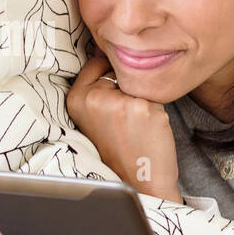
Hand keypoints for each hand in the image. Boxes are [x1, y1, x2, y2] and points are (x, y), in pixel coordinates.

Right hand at [66, 42, 181, 202]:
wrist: (140, 182)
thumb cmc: (119, 150)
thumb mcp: (94, 118)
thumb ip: (96, 89)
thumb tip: (110, 52)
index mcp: (76, 99)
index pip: (95, 62)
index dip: (110, 71)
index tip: (117, 89)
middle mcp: (94, 98)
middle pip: (120, 71)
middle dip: (128, 89)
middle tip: (126, 121)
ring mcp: (119, 102)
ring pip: (140, 83)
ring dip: (144, 99)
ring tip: (137, 127)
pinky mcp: (144, 107)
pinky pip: (156, 95)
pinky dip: (157, 109)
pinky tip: (149, 130)